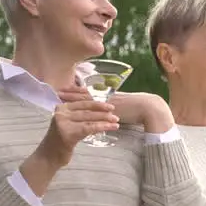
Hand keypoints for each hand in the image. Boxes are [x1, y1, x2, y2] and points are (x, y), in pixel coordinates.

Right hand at [34, 100, 119, 167]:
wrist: (48, 156)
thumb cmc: (61, 140)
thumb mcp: (69, 124)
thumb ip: (79, 115)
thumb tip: (100, 110)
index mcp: (62, 107)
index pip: (82, 102)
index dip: (97, 103)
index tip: (109, 106)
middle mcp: (61, 112)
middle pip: (86, 110)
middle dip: (103, 111)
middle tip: (115, 114)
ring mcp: (63, 122)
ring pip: (89, 118)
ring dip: (105, 119)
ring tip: (115, 121)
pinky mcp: (68, 133)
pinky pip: (89, 128)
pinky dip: (102, 127)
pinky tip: (111, 127)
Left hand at [58, 86, 175, 133]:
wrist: (148, 108)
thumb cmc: (139, 110)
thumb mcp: (124, 107)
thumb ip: (114, 110)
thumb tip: (108, 114)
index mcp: (108, 95)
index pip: (90, 92)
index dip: (77, 91)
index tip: (65, 90)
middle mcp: (106, 96)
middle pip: (85, 93)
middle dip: (71, 92)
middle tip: (56, 90)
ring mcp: (106, 101)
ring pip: (86, 98)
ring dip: (73, 98)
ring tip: (60, 97)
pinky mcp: (109, 107)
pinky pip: (93, 105)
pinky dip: (82, 105)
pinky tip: (73, 108)